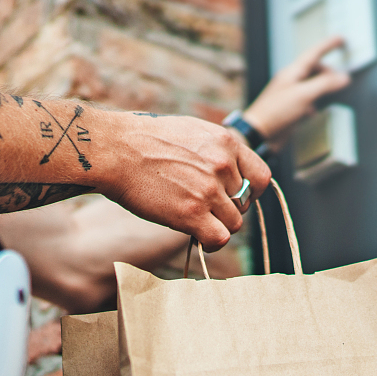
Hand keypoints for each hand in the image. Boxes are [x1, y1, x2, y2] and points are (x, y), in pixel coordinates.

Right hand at [99, 112, 271, 250]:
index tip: (233, 196)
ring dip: (218, 226)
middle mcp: (223, 165)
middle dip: (227, 209)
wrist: (115, 149)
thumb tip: (226, 171)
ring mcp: (209, 191)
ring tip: (197, 222)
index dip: (250, 191)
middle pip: (244, 202)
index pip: (261, 176)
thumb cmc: (144, 140)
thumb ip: (215, 151)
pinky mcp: (192, 214)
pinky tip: (199, 238)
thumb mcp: (191, 131)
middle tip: (204, 208)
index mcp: (226, 142)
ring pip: (234, 223)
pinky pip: (219, 239)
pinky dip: (212, 243)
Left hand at [242, 35, 351, 151]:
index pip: (314, 53)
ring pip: (311, 84)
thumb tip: (343, 77)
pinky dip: (314, 101)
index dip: (328, 45)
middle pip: (314, 69)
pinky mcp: (290, 109)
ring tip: (333, 90)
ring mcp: (290, 94)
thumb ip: (325, 84)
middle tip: (341, 77)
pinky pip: (306, 100)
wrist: (259, 133)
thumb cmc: (275, 112)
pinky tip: (315, 109)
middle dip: (329, 71)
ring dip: (322, 86)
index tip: (340, 39)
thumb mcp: (304, 94)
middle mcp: (291, 81)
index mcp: (293, 72)